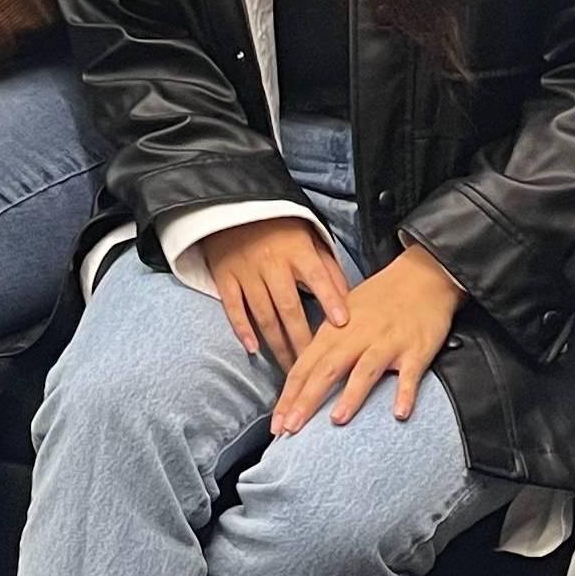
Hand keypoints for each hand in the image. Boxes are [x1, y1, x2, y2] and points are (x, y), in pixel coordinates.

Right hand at [201, 214, 351, 365]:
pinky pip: (233, 308)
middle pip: (289, 308)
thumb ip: (328, 267)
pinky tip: (253, 349)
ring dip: (277, 345)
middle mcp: (272, 263)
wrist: (233, 206)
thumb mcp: (309, 237)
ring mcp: (246, 272)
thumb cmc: (280, 228)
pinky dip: (242, 329)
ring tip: (290, 369)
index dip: (329, 299)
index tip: (341, 324)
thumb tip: (349, 299)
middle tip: (313, 369)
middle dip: (302, 341)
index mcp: (297, 250)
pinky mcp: (225, 278)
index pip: (317, 277)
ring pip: (264, 315)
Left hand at [269, 240, 464, 433]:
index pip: (304, 367)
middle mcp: (357, 337)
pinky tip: (399, 413)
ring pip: (364, 371)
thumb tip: (300, 377)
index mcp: (334, 331)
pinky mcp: (416, 350)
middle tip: (290, 429)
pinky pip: (410, 375)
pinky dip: (405, 393)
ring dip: (350, 396)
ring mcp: (387, 344)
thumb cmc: (380, 299)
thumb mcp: (342, 315)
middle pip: (326, 371)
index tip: (277, 423)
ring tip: (336, 420)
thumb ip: (324, 345)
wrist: (422, 276)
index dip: (288, 396)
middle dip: (306, 401)